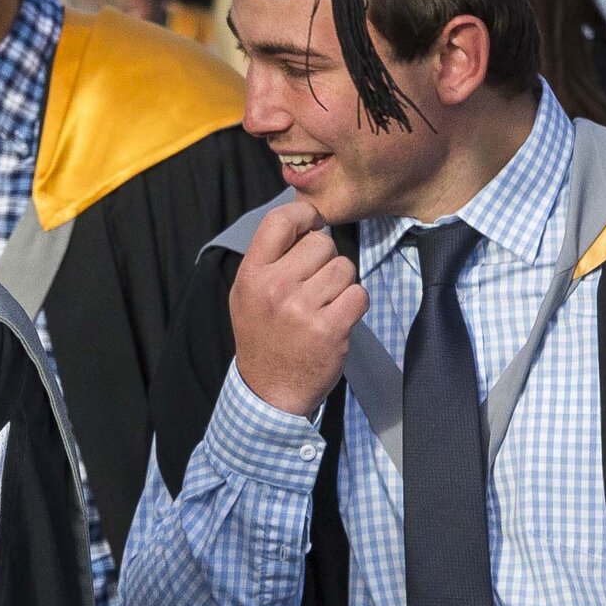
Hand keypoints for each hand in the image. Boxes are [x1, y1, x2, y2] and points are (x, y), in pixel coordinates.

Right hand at [227, 199, 364, 417]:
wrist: (269, 391)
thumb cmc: (262, 337)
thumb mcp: (247, 294)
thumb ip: (270, 259)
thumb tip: (306, 224)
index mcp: (251, 275)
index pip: (280, 220)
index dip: (305, 214)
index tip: (314, 224)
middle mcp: (275, 288)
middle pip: (321, 244)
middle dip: (325, 260)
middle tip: (313, 285)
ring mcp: (303, 309)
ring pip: (344, 268)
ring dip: (341, 284)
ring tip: (323, 305)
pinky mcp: (330, 328)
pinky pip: (359, 294)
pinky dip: (354, 304)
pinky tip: (338, 317)